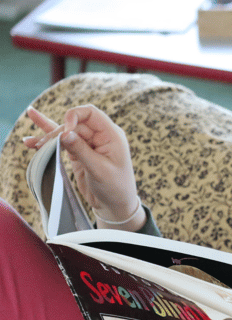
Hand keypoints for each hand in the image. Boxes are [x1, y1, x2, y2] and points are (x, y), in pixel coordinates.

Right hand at [23, 105, 145, 230]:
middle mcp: (100, 136)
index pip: (91, 113)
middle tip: (42, 146)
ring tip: (30, 142)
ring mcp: (88, 145)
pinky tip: (29, 141)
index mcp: (111, 135)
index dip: (75, 115)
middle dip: (57, 132)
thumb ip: (81, 150)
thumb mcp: (99, 169)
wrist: (114, 206)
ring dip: (48, 136)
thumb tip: (64, 133)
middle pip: (74, 124)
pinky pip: (62, 144)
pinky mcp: (78, 154)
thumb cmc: (115, 187)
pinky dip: (48, 144)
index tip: (64, 130)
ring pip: (65, 133)